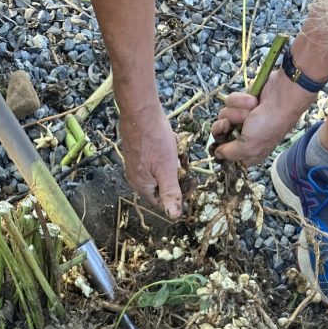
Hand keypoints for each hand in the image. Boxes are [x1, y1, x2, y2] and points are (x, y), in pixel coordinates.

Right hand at [119, 102, 181, 218]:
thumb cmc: (154, 140)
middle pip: (162, 187)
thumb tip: (174, 216)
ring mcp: (136, 165)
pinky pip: (156, 161)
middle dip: (176, 176)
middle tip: (184, 162)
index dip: (179, 196)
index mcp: (142, 186)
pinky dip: (166, 154)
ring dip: (172, 164)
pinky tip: (169, 143)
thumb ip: (171, 193)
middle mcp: (136, 178)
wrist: (140, 112)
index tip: (192, 182)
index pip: (163, 203)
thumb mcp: (167, 169)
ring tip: (177, 150)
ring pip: (160, 173)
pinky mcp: (138, 152)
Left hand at [210, 69, 316, 164]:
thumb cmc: (269, 124)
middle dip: (225, 125)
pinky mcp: (243, 103)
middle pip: (219, 132)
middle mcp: (245, 136)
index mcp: (248, 152)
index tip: (222, 142)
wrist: (282, 96)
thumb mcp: (249, 146)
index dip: (221, 148)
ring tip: (252, 110)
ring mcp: (243, 118)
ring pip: (224, 115)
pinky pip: (230, 102)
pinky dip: (241, 100)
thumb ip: (230, 154)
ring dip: (237, 111)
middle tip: (231, 123)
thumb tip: (217, 154)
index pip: (225, 153)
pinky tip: (253, 100)